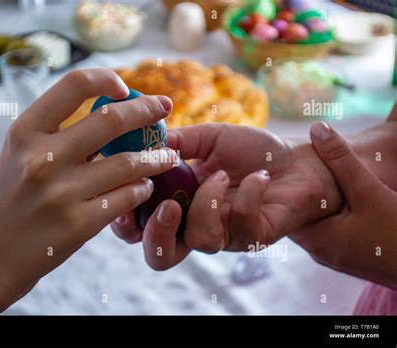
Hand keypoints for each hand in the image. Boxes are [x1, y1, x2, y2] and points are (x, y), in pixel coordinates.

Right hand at [0, 69, 175, 313]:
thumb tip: (110, 116)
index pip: (74, 85)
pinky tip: (145, 187)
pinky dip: (142, 189)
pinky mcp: (78, 225)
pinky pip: (127, 197)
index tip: (125, 88)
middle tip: (165, 107)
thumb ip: (56, 136)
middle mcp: (42, 158)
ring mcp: (61, 193)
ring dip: (156, 157)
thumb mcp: (18, 157)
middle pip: (111, 120)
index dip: (106, 79)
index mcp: (25, 133)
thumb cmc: (6, 201)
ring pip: (128, 163)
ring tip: (168, 156)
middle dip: (147, 110)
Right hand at [112, 123, 342, 269]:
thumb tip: (148, 141)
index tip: (123, 198)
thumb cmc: (251, 150)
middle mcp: (197, 225)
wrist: (297, 159)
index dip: (125, 224)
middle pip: (160, 256)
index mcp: (179, 204)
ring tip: (220, 174)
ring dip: (206, 203)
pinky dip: (248, 193)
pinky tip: (260, 175)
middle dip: (155, 235)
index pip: (141, 228)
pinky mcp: (255, 237)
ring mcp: (226, 235)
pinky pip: (241, 226)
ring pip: (201, 242)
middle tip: (167, 206)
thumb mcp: (209, 138)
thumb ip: (179, 141)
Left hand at [290, 122, 396, 288]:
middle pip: (298, 215)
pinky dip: (328, 213)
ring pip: (314, 222)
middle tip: (292, 166)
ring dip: (314, 203)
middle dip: (298, 192)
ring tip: (311, 178)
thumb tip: (316, 128)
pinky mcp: (348, 256)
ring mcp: (334, 256)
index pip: (284, 210)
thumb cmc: (395, 232)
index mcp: (315, 238)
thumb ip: (341, 160)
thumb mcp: (368, 190)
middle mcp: (319, 250)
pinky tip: (335, 198)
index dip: (281, 187)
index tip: (277, 165)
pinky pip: (329, 230)